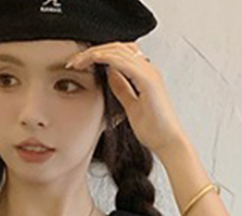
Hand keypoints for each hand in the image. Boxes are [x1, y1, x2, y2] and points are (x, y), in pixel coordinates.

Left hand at [66, 42, 188, 155]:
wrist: (168, 142)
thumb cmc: (154, 129)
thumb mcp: (130, 106)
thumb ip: (121, 89)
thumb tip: (108, 75)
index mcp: (144, 74)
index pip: (118, 54)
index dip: (98, 55)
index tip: (79, 65)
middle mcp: (148, 69)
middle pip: (116, 47)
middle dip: (92, 51)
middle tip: (73, 62)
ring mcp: (149, 73)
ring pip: (117, 50)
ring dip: (95, 53)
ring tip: (77, 62)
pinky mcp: (148, 80)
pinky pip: (122, 61)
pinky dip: (105, 57)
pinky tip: (93, 60)